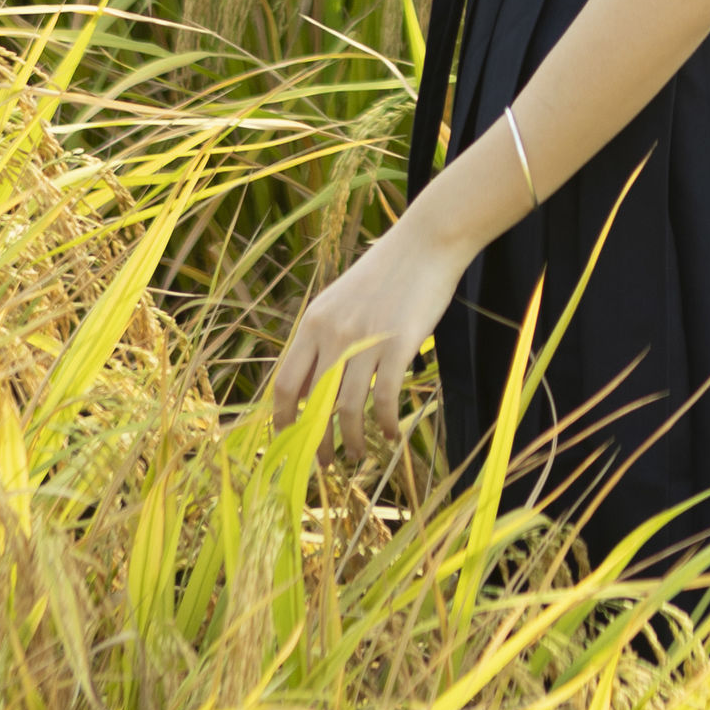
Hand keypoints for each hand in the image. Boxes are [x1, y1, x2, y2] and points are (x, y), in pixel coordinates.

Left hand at [270, 209, 469, 462]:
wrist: (425, 243)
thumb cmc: (384, 274)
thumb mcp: (340, 301)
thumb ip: (323, 341)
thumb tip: (309, 391)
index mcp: (313, 322)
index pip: (285, 383)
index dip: (283, 419)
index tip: (289, 441)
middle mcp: (333, 333)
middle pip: (313, 403)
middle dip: (315, 442)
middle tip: (323, 465)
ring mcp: (366, 339)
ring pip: (348, 408)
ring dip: (352, 440)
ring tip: (359, 454)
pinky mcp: (399, 345)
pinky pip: (386, 398)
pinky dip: (386, 424)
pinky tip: (391, 435)